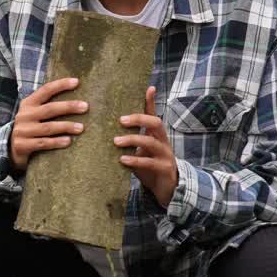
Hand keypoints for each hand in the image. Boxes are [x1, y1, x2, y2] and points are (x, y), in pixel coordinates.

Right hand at [10, 77, 87, 171]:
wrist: (11, 148)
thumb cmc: (31, 128)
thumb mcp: (34, 114)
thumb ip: (48, 105)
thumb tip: (77, 99)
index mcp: (28, 103)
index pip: (45, 90)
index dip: (60, 85)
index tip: (76, 82)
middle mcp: (24, 115)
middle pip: (49, 109)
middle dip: (68, 107)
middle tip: (85, 107)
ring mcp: (22, 130)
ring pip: (48, 127)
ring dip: (66, 126)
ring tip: (81, 127)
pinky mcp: (22, 145)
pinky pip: (43, 143)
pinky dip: (56, 142)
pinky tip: (68, 141)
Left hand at [115, 86, 178, 207]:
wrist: (168, 188)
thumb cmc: (150, 166)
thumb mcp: (141, 150)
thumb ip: (131, 140)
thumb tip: (109, 129)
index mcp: (156, 134)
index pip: (154, 114)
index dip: (151, 101)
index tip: (149, 88)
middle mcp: (163, 141)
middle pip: (155, 122)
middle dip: (138, 119)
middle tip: (120, 120)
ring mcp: (165, 154)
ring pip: (151, 142)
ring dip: (132, 140)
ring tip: (116, 141)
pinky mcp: (164, 168)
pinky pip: (149, 162)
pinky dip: (135, 159)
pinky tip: (122, 159)